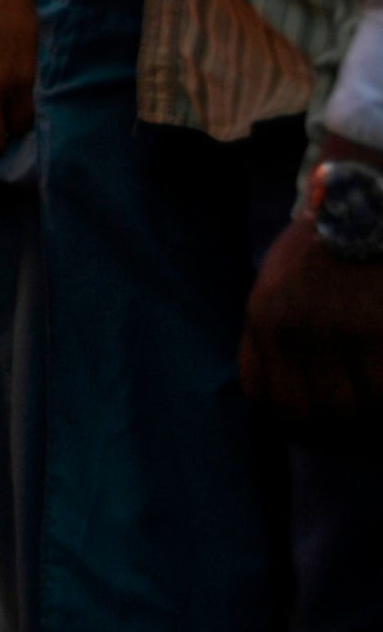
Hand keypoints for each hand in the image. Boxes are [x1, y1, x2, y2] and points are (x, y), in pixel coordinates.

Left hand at [242, 214, 382, 437]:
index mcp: (262, 316)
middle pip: (303, 410)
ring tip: (374, 411)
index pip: (262, 393)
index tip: (311, 430)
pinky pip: (380, 391)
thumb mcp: (280, 281)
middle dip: (330, 431)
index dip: (287, 421)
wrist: (359, 199)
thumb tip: (288, 392)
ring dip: (365, 419)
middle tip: (355, 432)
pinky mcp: (376, 333)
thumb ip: (277, 329)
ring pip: (347, 409)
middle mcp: (289, 328)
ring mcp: (333, 332)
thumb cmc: (325, 241)